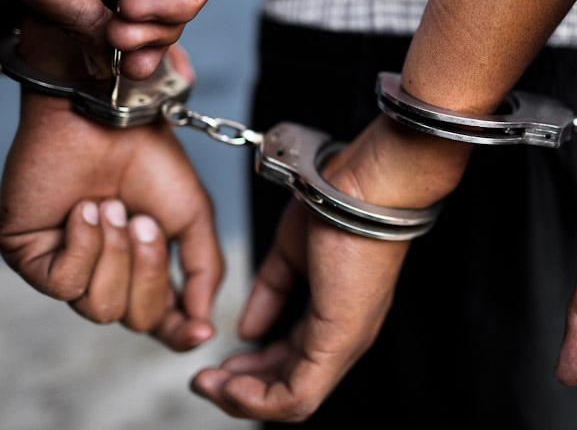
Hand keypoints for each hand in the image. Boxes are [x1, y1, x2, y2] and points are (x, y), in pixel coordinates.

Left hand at [0, 88, 223, 350]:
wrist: (110, 121)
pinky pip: (64, 284)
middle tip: (145, 222)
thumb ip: (203, 271)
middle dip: (148, 272)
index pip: (161, 321)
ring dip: (116, 254)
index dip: (180, 333)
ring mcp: (69, 267)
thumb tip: (202, 321)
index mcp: (145, 267)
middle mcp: (107, 273)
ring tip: (113, 208)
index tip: (200, 333)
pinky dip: (84, 245)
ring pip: (99, 308)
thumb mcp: (194, 218)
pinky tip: (85, 210)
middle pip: (135, 319)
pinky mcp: (32, 257)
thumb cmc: (149, 159)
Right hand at [191, 115, 468, 420]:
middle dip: (242, 389)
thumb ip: (270, 293)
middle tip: (205, 380)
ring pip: (294, 400)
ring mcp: (346, 340)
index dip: (252, 368)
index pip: (294, 360)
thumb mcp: (290, 257)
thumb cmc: (337, 206)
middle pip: (292, 386)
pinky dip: (258, 400)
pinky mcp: (340, 340)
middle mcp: (346, 334)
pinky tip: (229, 384)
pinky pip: (297, 395)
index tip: (218, 363)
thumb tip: (248, 329)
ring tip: (208, 384)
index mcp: (336, 312)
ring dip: (243, 399)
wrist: (361, 186)